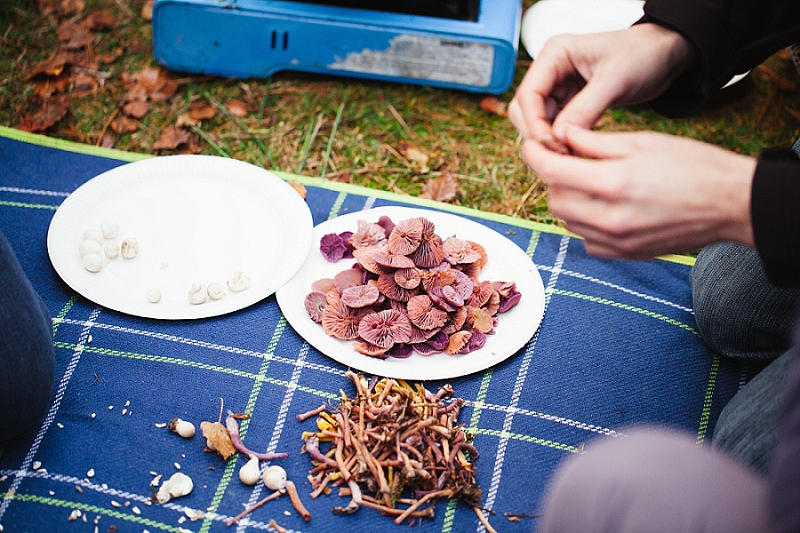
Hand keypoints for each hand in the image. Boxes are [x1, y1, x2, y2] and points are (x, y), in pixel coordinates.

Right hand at [509, 23, 695, 141]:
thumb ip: (584, 109)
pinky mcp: (569, 102)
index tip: (551, 146)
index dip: (534, 123)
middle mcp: (551, 69)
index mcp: (555, 54)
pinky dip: (561, 140)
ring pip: (538, 121)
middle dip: (538, 134)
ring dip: (549, 141)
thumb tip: (557, 138)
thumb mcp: (614, 81)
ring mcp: (559, 86)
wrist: (664, 54)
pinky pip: (555, 126)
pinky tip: (575, 153)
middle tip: (560, 156)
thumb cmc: (643, 54)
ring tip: (570, 158)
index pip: (528, 94)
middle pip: (525, 110)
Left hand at [520, 126, 756, 258]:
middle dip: (554, 177)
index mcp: (611, 183)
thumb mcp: (642, 141)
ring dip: (569, 199)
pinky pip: (585, 239)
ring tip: (592, 181)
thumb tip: (562, 138)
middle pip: (554, 197)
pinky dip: (584, 222)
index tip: (530, 145)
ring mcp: (615, 241)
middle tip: (570, 160)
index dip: (534, 154)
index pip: (551, 170)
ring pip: (567, 220)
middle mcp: (608, 217)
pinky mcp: (623, 254)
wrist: (730, 204)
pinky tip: (604, 206)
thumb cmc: (693, 166)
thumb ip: (595, 142)